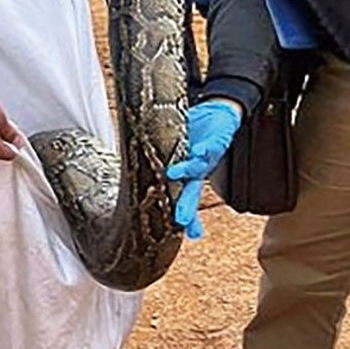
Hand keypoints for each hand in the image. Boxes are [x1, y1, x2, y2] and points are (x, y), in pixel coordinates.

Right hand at [166, 100, 242, 239]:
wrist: (219, 113)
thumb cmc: (196, 130)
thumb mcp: (177, 143)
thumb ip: (160, 152)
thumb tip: (130, 154)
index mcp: (188, 175)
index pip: (184, 199)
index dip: (187, 217)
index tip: (188, 235)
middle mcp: (198, 171)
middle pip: (191, 192)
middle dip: (185, 206)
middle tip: (180, 220)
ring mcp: (206, 158)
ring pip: (196, 169)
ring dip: (185, 171)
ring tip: (173, 173)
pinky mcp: (216, 142)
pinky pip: (209, 147)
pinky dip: (203, 150)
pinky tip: (197, 151)